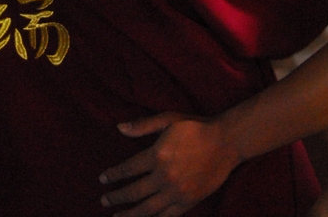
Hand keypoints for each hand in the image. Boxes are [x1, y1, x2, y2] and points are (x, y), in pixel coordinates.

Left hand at [99, 113, 237, 215]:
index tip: (102, 179)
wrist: (225, 142)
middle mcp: (164, 177)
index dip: (113, 175)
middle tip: (104, 201)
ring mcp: (177, 192)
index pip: (128, 169)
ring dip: (129, 215)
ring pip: (147, 210)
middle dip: (116, 198)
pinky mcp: (188, 202)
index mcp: (157, 155)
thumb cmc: (195, 127)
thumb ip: (143, 126)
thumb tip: (119, 128)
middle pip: (134, 192)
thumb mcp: (168, 120)